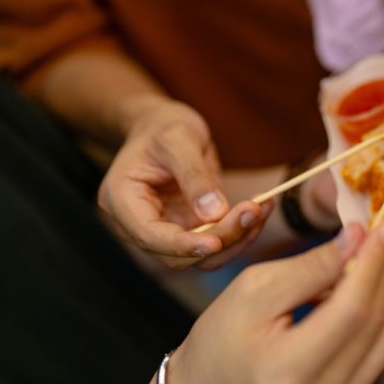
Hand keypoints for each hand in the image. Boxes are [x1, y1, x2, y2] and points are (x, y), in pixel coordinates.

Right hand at [98, 98, 270, 268]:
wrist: (166, 126)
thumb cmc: (165, 127)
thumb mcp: (179, 139)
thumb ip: (194, 176)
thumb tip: (214, 214)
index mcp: (121, 201)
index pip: (150, 236)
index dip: (183, 245)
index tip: (216, 242)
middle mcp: (138, 225)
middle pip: (178, 253)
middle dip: (220, 238)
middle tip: (254, 210)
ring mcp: (164, 232)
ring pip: (200, 256)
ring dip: (236, 239)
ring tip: (263, 208)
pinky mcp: (188, 231)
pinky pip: (215, 243)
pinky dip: (240, 232)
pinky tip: (261, 209)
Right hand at [163, 221, 383, 383]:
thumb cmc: (223, 335)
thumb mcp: (255, 289)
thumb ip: (311, 266)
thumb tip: (358, 237)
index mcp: (289, 369)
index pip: (352, 310)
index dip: (373, 263)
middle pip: (374, 321)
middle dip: (382, 269)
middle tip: (380, 231)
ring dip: (380, 290)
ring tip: (360, 261)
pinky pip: (379, 348)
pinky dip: (373, 312)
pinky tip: (354, 290)